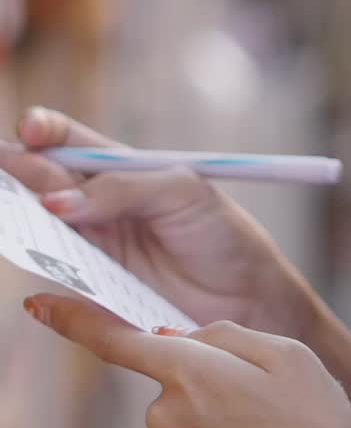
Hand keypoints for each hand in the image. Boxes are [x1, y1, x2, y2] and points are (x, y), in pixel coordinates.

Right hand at [0, 108, 316, 332]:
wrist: (249, 298)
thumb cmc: (222, 235)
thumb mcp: (181, 193)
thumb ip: (122, 189)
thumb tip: (58, 202)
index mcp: (123, 170)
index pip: (72, 142)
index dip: (46, 132)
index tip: (32, 129)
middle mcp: (101, 205)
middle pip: (46, 180)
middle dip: (20, 168)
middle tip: (2, 162)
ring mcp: (96, 247)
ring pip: (44, 225)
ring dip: (20, 214)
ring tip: (7, 205)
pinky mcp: (95, 289)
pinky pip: (57, 273)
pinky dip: (38, 262)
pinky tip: (26, 249)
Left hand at [24, 294, 350, 427]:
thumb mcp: (294, 358)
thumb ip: (229, 336)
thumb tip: (180, 337)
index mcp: (196, 373)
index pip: (119, 340)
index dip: (74, 318)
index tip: (38, 305)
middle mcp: (168, 421)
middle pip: (174, 389)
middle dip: (210, 393)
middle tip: (267, 418)